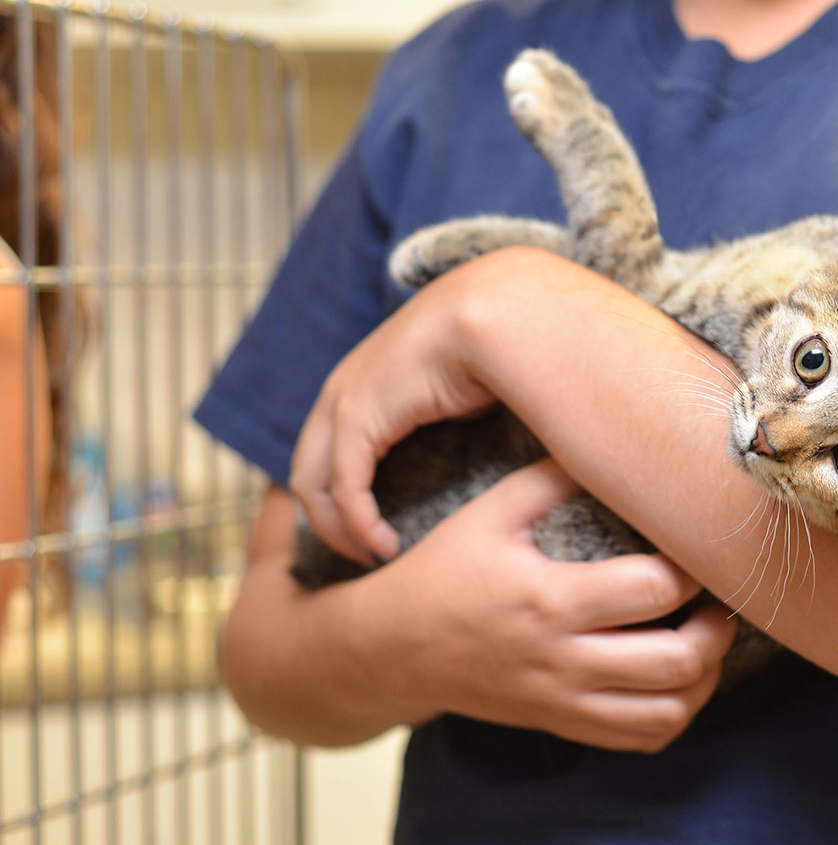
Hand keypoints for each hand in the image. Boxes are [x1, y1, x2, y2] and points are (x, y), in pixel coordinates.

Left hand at [290, 260, 504, 562]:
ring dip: (338, 531)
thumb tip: (477, 437)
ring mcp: (342, 401)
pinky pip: (344, 489)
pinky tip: (385, 546)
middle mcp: (341, 390)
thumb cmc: (495, 346)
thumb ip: (452, 415)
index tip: (374, 529)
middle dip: (328, 522)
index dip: (343, 496)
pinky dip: (359, 524)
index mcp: (363, 381)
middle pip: (307, 472)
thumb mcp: (464, 386)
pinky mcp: (356, 418)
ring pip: (313, 486)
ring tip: (373, 557)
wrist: (496, 315)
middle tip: (363, 555)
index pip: (328, 449)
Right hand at [359, 459, 735, 751]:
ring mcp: (563, 700)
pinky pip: (642, 740)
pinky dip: (677, 712)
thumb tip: (615, 440)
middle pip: (678, 661)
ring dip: (705, 677)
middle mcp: (561, 658)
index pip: (654, 590)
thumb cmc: (443, 570)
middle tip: (717, 597)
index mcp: (548, 598)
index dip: (693, 567)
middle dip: (716, 628)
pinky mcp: (562, 723)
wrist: (389, 650)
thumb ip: (553, 476)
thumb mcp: (489, 511)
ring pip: (669, 712)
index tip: (695, 546)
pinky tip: (676, 676)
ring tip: (704, 637)